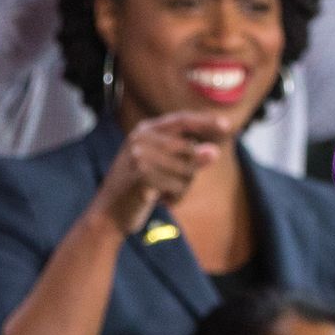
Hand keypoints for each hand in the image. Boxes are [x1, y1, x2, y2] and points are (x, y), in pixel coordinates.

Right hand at [94, 112, 232, 233]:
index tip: (226, 126)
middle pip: (190, 149)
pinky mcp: (141, 175)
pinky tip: (159, 200)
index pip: (182, 120)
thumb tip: (215, 152)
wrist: (108, 214)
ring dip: (182, 187)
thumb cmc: (140, 188)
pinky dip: (175, 197)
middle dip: (190, 171)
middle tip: (172, 184)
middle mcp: (141, 137)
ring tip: (162, 191)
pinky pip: (178, 186)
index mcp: (146, 129)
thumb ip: (189, 156)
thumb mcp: (165, 167)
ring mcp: (139, 155)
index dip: (205, 121)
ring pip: (187, 170)